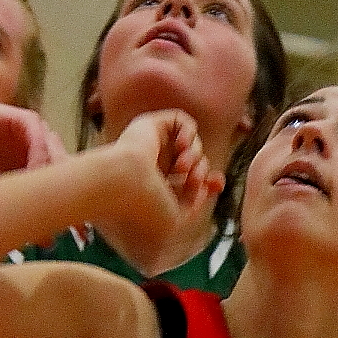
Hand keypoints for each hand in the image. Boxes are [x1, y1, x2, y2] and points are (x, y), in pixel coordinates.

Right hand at [109, 110, 223, 217]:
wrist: (121, 186)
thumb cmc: (143, 206)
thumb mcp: (176, 217)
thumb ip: (194, 203)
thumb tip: (205, 186)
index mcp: (158, 188)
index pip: (190, 180)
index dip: (208, 180)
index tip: (216, 184)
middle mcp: (154, 165)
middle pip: (195, 160)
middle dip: (202, 169)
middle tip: (193, 180)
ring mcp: (152, 145)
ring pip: (191, 143)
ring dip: (196, 155)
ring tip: (183, 167)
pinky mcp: (150, 125)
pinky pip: (181, 120)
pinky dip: (189, 132)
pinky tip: (181, 145)